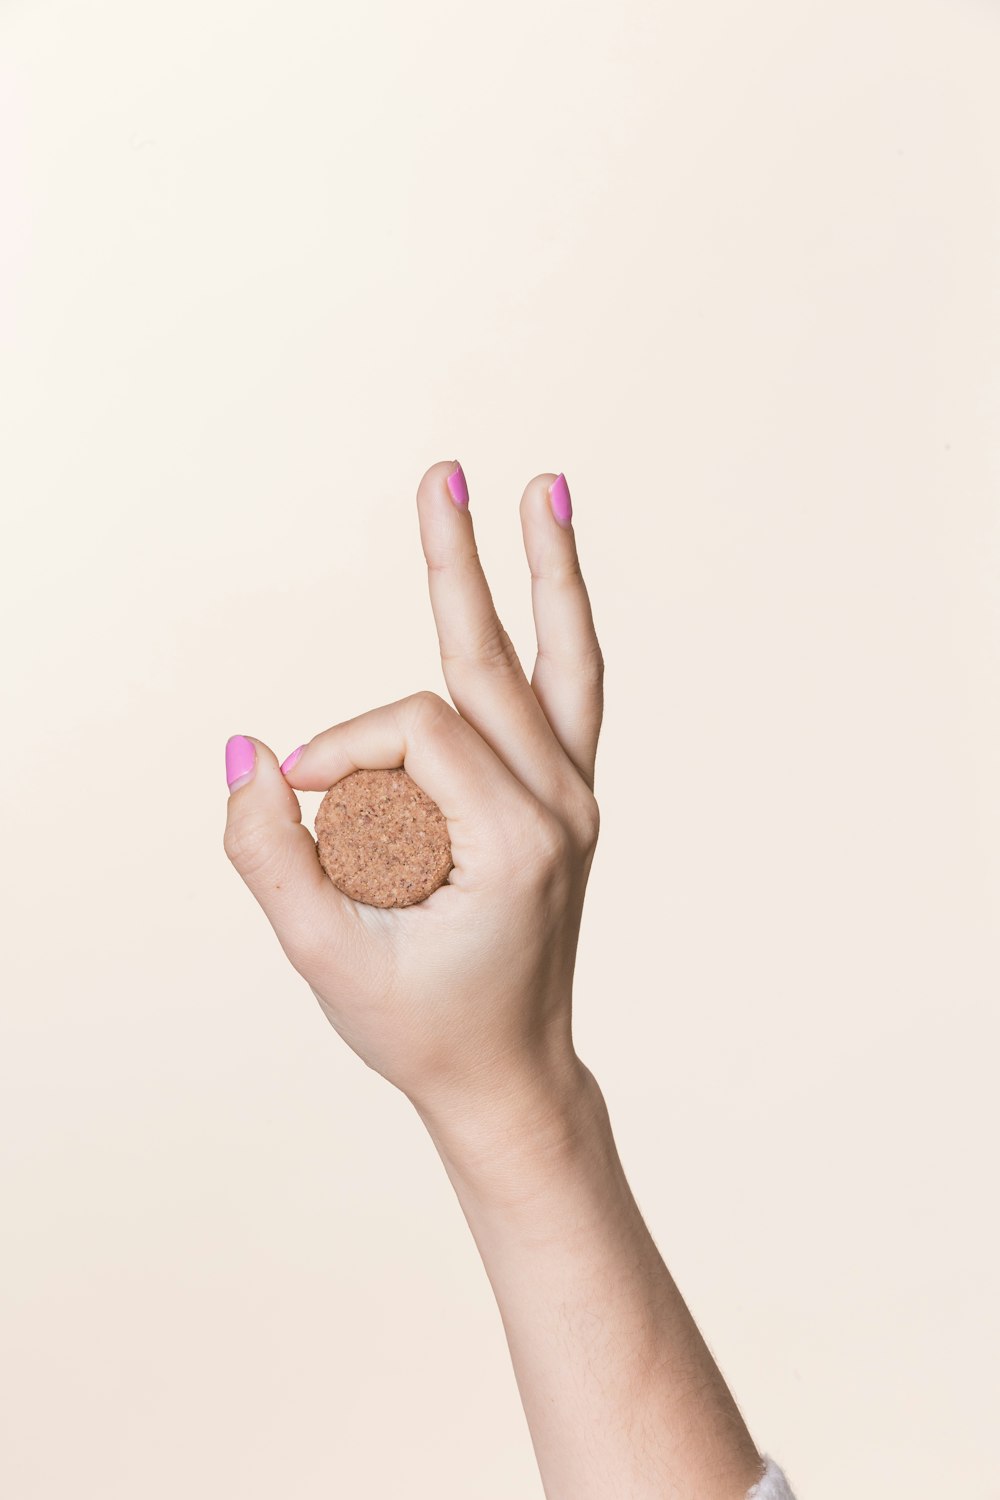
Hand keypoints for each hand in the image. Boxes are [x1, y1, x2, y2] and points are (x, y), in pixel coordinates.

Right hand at [223, 460, 603, 1126]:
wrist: (509, 1073)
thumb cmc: (421, 1025)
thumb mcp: (325, 959)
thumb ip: (269, 854)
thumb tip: (248, 752)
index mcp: (517, 842)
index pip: (416, 729)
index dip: (344, 746)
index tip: (302, 797)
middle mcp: (562, 806)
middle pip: (497, 661)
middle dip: (456, 566)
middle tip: (440, 472)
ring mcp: (576, 800)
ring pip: (566, 664)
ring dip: (546, 574)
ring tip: (543, 488)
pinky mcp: (569, 801)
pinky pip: (571, 697)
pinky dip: (560, 630)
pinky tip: (550, 576)